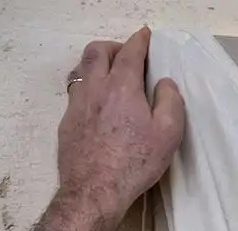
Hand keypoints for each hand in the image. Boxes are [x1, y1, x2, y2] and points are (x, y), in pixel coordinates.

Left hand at [36, 28, 185, 230]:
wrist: (94, 188)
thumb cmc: (135, 162)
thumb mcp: (168, 135)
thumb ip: (170, 103)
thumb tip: (165, 84)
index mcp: (122, 87)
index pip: (130, 53)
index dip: (139, 41)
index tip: (145, 35)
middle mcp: (96, 87)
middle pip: (98, 51)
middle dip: (114, 46)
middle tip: (127, 53)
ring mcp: (77, 103)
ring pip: (81, 68)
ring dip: (96, 62)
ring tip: (109, 71)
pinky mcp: (67, 120)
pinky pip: (75, 90)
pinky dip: (88, 84)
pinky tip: (97, 99)